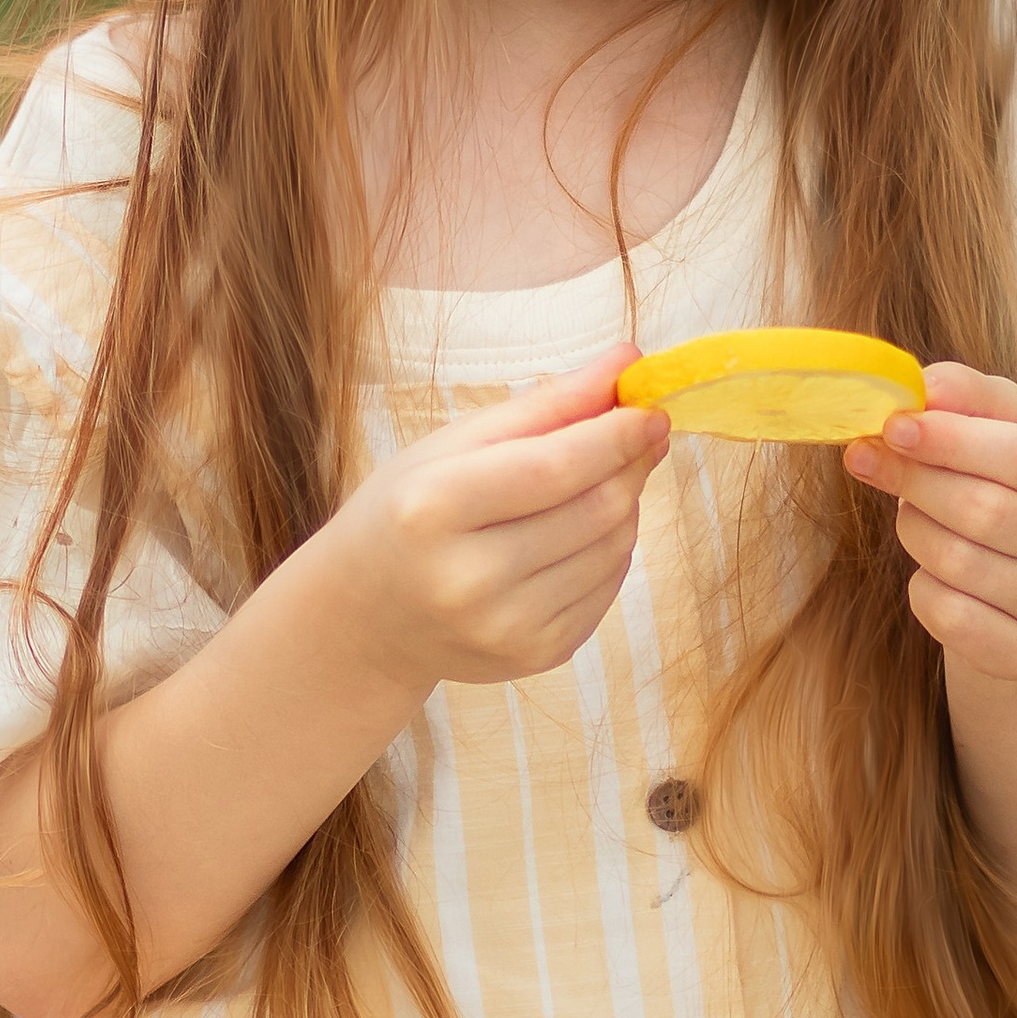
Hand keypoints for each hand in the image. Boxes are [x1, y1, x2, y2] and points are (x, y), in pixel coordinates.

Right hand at [315, 348, 669, 697]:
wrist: (365, 616)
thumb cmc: (407, 512)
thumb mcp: (453, 445)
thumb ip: (544, 405)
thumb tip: (628, 362)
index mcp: (433, 509)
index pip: (554, 467)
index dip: (616, 435)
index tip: (651, 410)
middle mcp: (468, 579)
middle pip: (595, 508)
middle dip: (630, 463)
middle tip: (640, 435)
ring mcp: (505, 628)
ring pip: (614, 548)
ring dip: (625, 505)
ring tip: (597, 482)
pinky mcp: (535, 656)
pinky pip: (609, 589)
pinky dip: (611, 550)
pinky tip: (579, 533)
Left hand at [844, 361, 1016, 681]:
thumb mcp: (1010, 427)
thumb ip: (971, 396)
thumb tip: (924, 387)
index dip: (954, 441)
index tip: (894, 425)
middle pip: (989, 511)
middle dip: (916, 479)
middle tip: (871, 456)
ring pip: (960, 562)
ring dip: (914, 527)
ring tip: (914, 509)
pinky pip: (948, 615)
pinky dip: (922, 585)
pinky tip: (934, 568)